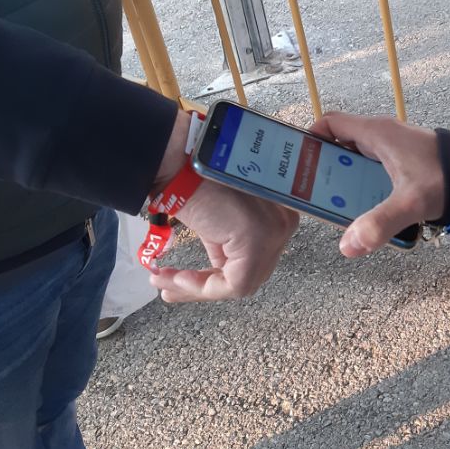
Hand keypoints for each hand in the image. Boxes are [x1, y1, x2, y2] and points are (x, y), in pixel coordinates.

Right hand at [146, 111, 298, 301]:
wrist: (178, 159)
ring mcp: (276, 230)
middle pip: (252, 273)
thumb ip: (226, 243)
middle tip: (168, 286)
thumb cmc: (192, 181)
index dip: (219, 278)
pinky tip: (172, 279)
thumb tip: (217, 273)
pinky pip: (234, 284)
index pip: (257, 260)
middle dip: (207, 286)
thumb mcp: (217, 220)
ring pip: (243, 283)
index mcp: (280, 214)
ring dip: (197, 288)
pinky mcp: (258, 239)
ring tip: (163, 283)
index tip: (181, 281)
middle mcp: (286, 222)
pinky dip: (200, 288)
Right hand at [310, 112, 443, 257]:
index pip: (329, 123)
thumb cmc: (447, 177)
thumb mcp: (410, 202)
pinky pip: (374, 169)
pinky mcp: (405, 161)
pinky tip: (368, 206)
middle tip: (315, 192)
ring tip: (338, 204)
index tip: (300, 163)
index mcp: (376, 133)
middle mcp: (382, 136)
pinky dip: (366, 185)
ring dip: (347, 180)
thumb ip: (379, 223)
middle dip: (326, 168)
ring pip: (357, 160)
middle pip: (340, 145)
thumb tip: (348, 246)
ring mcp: (394, 148)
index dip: (311, 139)